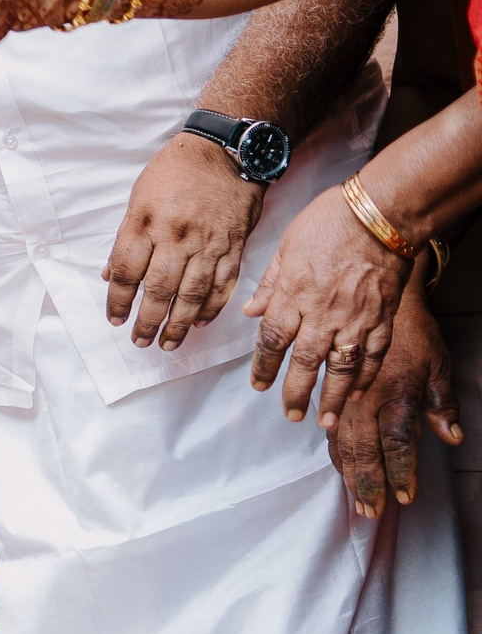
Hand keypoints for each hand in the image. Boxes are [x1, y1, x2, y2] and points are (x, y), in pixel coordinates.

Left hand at [104, 132, 261, 350]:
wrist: (227, 152)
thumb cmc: (175, 172)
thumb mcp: (138, 198)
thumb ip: (126, 239)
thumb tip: (110, 276)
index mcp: (145, 222)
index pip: (126, 272)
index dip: (118, 301)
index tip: (114, 319)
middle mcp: (176, 236)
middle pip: (159, 290)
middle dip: (148, 321)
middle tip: (141, 341)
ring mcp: (208, 243)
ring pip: (192, 294)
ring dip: (178, 324)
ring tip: (168, 344)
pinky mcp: (234, 246)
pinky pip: (223, 285)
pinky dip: (212, 308)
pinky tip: (199, 323)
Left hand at [244, 181, 417, 424]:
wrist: (380, 213)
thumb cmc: (329, 221)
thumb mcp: (285, 246)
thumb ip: (269, 284)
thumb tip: (250, 310)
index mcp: (292, 295)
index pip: (272, 340)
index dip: (263, 367)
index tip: (258, 385)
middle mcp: (321, 313)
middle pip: (304, 362)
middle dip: (295, 393)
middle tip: (290, 415)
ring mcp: (355, 318)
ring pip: (341, 367)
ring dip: (331, 397)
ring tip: (323, 420)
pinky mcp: (384, 317)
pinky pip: (374, 354)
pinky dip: (366, 376)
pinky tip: (357, 393)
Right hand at [327, 283, 460, 515]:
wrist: (375, 299)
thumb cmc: (413, 332)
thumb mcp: (438, 364)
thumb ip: (443, 403)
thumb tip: (453, 437)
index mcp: (396, 395)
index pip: (398, 444)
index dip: (401, 473)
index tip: (405, 498)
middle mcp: (368, 401)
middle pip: (366, 452)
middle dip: (371, 485)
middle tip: (373, 513)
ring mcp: (347, 398)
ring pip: (345, 445)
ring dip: (351, 476)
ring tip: (358, 502)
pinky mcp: (335, 393)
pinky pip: (331, 429)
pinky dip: (335, 452)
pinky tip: (339, 467)